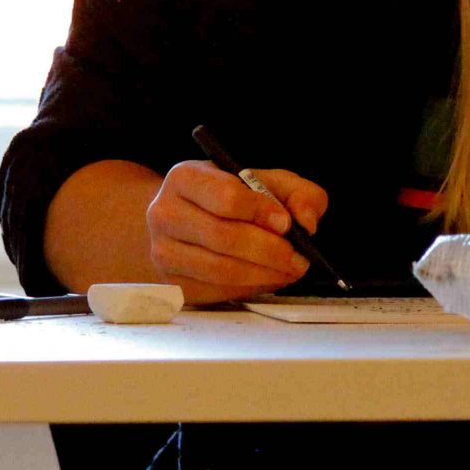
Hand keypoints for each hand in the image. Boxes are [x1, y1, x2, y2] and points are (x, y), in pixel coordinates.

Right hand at [145, 160, 331, 304]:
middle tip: (298, 258)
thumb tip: (306, 221)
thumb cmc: (229, 199)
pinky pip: (216, 291)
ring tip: (288, 270)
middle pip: (223, 237)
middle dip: (270, 250)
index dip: (261, 212)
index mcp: (185, 178)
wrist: (184, 221)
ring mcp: (163, 252)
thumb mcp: (265, 181)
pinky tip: (267, 279)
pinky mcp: (172, 283)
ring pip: (220, 269)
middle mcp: (164, 213)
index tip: (286, 223)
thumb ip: (298, 192)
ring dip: (263, 274)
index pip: (225, 196)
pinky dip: (249, 288)